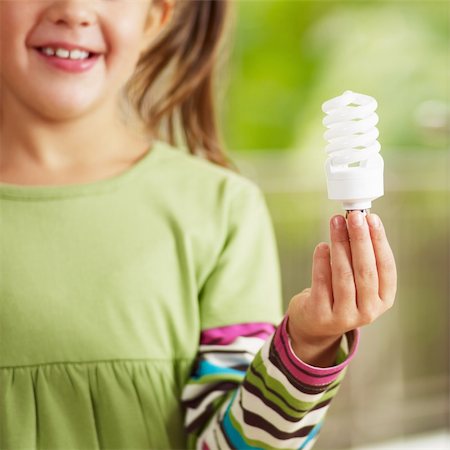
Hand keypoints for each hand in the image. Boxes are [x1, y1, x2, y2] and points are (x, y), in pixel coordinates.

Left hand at [286, 211, 396, 366]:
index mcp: (383, 299)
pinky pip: (322, 282)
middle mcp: (368, 310)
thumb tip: (359, 222)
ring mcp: (344, 315)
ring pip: (343, 274)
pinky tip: (322, 246)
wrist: (315, 325)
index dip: (379, 241)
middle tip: (353, 217)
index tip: (372, 219)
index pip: (386, 266)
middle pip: (365, 269)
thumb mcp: (358, 281)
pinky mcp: (321, 314)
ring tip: (336, 223)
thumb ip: (361, 257)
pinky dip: (321, 261)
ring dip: (340, 245)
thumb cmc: (339, 295)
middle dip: (360, 239)